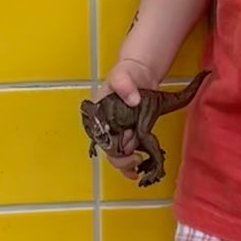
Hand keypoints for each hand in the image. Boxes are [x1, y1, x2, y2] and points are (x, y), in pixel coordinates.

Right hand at [97, 58, 157, 179]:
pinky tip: (140, 168)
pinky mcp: (132, 134)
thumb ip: (124, 84)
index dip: (113, 146)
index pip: (101, 138)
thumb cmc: (127, 73)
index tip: (128, 146)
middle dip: (122, 160)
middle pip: (110, 151)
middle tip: (137, 159)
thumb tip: (132, 100)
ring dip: (128, 164)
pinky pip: (130, 152)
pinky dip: (133, 162)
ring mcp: (120, 131)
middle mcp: (107, 126)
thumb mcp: (123, 74)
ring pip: (119, 155)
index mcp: (99, 115)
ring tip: (140, 165)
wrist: (140, 73)